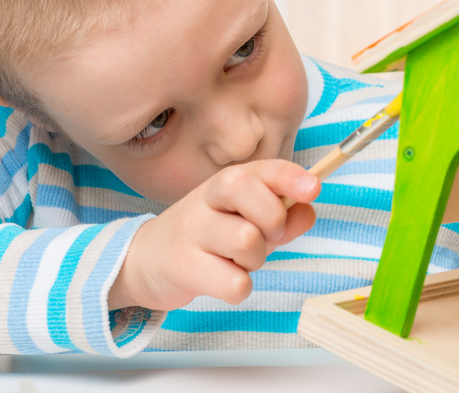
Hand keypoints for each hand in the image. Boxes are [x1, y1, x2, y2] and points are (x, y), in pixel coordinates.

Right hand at [108, 159, 320, 310]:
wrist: (145, 260)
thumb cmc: (210, 238)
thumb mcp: (246, 219)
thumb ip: (283, 216)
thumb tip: (308, 212)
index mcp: (227, 183)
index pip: (262, 169)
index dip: (290, 177)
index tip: (312, 189)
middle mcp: (206, 199)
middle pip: (251, 193)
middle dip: (273, 221)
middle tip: (263, 238)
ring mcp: (192, 231)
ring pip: (247, 240)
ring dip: (255, 260)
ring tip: (236, 261)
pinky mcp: (184, 267)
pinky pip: (235, 283)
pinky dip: (239, 288)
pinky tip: (222, 281)